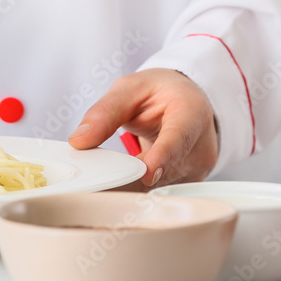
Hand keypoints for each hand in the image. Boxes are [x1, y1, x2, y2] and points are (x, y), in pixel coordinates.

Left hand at [67, 69, 217, 186]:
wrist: (185, 101)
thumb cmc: (159, 92)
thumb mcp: (129, 88)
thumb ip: (105, 112)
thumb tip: (79, 140)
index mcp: (191, 112)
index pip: (179, 138)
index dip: (163, 157)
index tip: (147, 174)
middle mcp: (201, 145)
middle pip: (165, 171)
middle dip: (128, 178)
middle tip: (94, 185)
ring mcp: (197, 169)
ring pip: (158, 187)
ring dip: (127, 186)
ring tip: (100, 183)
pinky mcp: (187, 184)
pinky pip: (158, 192)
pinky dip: (134, 190)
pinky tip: (114, 186)